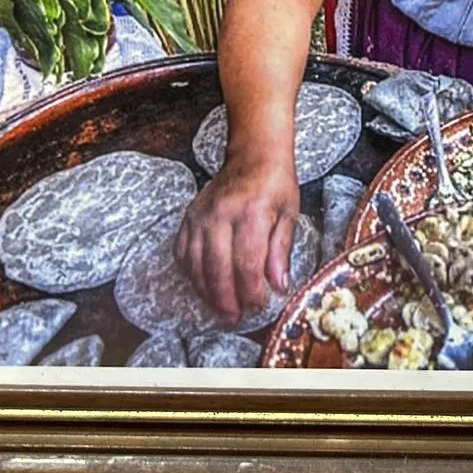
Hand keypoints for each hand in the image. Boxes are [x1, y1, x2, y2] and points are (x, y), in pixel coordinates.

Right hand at [175, 156, 300, 321]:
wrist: (253, 154)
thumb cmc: (275, 185)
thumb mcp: (290, 214)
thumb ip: (281, 251)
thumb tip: (278, 285)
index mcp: (252, 212)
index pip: (247, 262)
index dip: (251, 291)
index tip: (258, 306)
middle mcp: (222, 213)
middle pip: (218, 267)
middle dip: (226, 298)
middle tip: (235, 317)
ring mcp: (201, 214)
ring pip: (196, 263)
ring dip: (206, 291)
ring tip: (219, 309)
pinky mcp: (189, 216)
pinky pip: (182, 251)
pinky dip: (190, 273)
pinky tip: (202, 286)